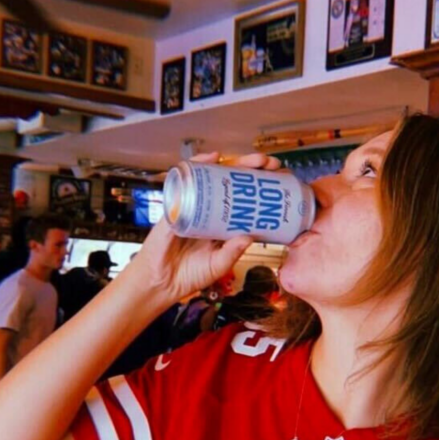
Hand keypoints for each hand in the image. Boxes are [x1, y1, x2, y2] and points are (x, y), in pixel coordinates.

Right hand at [123, 152, 282, 309]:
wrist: (161, 282)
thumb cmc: (189, 275)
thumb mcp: (218, 265)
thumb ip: (232, 252)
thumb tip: (250, 236)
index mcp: (222, 223)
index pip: (243, 199)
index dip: (259, 189)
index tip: (277, 181)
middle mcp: (209, 209)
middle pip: (232, 182)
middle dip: (252, 169)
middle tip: (269, 164)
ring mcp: (193, 203)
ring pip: (214, 176)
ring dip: (234, 163)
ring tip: (252, 160)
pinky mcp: (176, 203)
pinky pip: (187, 179)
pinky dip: (199, 165)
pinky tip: (214, 158)